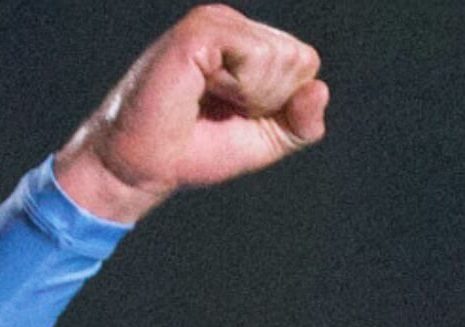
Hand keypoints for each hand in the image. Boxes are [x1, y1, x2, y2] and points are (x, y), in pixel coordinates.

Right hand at [54, 5, 326, 223]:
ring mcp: (215, 22)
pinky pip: (256, 56)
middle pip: (299, 60)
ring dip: (251, 95)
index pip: (305, 65)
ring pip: (281, 58)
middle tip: (218, 109)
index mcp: (247, 42)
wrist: (143, 166)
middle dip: (268, 100)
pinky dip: (238, 86)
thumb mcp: (264, 141)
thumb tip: (321, 90)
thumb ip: (301, 122)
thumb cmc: (194, 150)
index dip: (281, 104)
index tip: (235, 114)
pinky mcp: (200, 30)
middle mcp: (233, 24)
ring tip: (206, 99)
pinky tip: (202, 89)